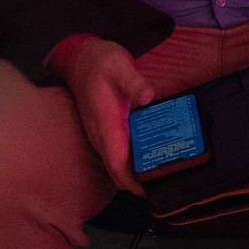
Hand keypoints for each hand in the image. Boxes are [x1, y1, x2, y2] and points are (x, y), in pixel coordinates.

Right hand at [48, 35, 153, 193]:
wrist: (81, 57)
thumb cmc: (101, 61)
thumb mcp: (119, 64)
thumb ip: (133, 81)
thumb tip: (148, 97)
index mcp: (104, 123)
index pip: (116, 164)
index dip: (132, 183)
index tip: (151, 191)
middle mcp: (100, 134)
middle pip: (117, 171)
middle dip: (139, 183)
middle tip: (167, 183)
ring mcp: (100, 134)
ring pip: (117, 165)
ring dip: (136, 173)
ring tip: (163, 172)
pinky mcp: (104, 131)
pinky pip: (118, 154)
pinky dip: (133, 161)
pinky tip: (151, 155)